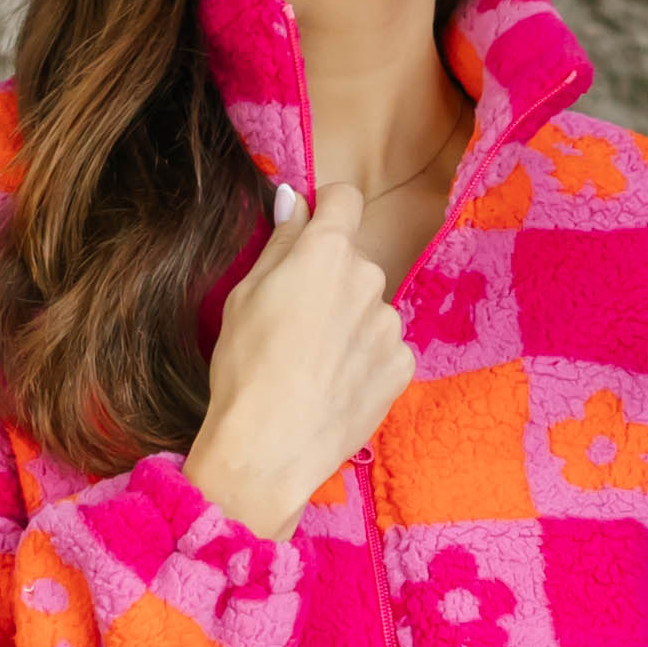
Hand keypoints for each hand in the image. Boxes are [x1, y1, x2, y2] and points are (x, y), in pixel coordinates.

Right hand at [185, 180, 413, 534]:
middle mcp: (369, 278)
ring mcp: (390, 324)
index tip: (310, 228)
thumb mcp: (245, 294)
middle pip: (353, 262)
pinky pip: (384, 348)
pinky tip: (334, 385)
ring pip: (369, 308)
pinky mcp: (402, 365)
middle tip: (296, 321)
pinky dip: (364, 360)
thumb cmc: (245, 367)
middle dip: (330, 279)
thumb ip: (281, 242)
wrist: (270, 448)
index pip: (344, 198)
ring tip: (314, 363)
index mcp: (327, 252)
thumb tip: (294, 200)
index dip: (326, 208)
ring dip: (349, 323)